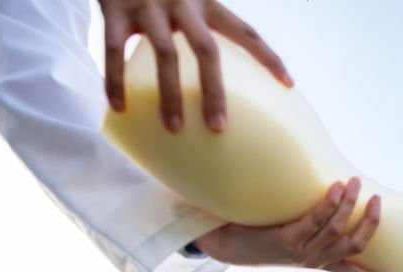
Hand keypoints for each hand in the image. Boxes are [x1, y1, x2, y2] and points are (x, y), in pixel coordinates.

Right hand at [99, 0, 292, 132]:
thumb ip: (198, 29)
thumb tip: (209, 85)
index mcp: (206, 1)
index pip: (245, 31)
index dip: (267, 57)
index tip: (288, 85)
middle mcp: (182, 1)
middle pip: (207, 49)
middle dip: (214, 91)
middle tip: (218, 128)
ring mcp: (148, 4)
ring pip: (166, 53)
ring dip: (170, 94)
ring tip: (174, 128)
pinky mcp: (113, 8)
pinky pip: (115, 50)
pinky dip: (116, 80)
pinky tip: (119, 108)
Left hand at [192, 178, 402, 271]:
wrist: (227, 244)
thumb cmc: (261, 233)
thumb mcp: (293, 233)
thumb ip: (313, 222)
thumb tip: (332, 193)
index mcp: (319, 262)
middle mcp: (314, 261)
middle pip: (355, 246)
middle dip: (370, 223)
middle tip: (377, 199)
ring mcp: (302, 253)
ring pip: (338, 230)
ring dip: (349, 204)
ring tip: (354, 182)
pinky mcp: (287, 241)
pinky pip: (315, 220)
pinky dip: (329, 203)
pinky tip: (335, 188)